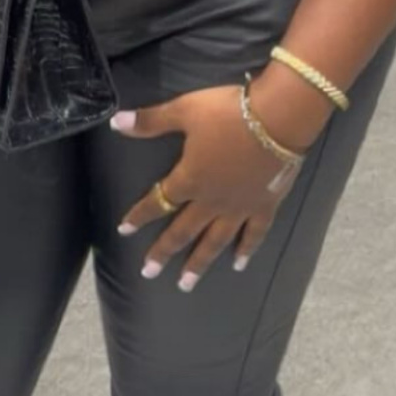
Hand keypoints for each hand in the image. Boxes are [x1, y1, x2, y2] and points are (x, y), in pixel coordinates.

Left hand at [109, 83, 316, 291]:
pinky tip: (239, 265)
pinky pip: (253, 234)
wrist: (279, 119)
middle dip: (164, 252)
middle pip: (183, 231)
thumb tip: (116, 122)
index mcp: (190, 179)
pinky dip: (246, 250)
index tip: (123, 230)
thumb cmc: (229, 113)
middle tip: (149, 273)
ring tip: (186, 284)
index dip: (139, 215)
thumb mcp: (185, 110)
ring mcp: (239, 208)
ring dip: (199, 263)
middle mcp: (211, 201)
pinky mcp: (265, 206)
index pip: (158, 201)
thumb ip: (151, 121)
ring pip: (215, 241)